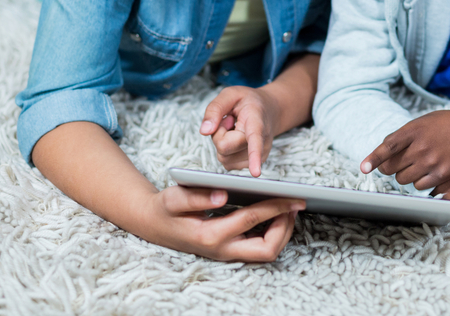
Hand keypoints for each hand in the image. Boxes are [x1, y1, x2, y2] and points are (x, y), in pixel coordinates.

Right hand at [142, 185, 303, 261]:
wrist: (154, 224)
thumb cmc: (167, 208)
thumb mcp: (175, 198)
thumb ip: (196, 197)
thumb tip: (222, 195)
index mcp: (210, 235)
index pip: (251, 220)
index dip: (275, 206)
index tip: (292, 195)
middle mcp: (222, 249)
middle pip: (266, 250)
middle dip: (286, 228)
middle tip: (296, 205)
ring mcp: (227, 253)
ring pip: (266, 253)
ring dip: (282, 232)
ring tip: (290, 208)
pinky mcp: (230, 250)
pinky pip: (259, 248)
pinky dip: (273, 233)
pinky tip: (277, 214)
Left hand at [201, 86, 280, 176]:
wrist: (270, 110)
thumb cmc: (248, 101)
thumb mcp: (230, 94)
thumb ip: (215, 109)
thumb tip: (204, 131)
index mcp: (257, 121)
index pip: (255, 139)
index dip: (254, 156)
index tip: (256, 173)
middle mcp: (262, 141)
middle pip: (224, 147)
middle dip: (219, 133)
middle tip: (230, 119)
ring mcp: (258, 156)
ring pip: (224, 157)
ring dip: (222, 142)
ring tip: (235, 128)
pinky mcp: (250, 164)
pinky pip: (226, 162)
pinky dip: (226, 151)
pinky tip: (236, 138)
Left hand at [360, 110, 449, 189]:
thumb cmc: (446, 124)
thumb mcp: (423, 121)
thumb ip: (404, 135)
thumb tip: (386, 152)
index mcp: (413, 130)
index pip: (388, 147)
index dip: (374, 158)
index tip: (363, 168)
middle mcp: (420, 147)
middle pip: (392, 167)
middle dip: (389, 168)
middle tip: (397, 164)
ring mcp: (431, 161)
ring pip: (403, 179)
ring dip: (405, 176)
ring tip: (416, 165)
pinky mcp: (441, 174)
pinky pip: (419, 186)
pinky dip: (419, 182)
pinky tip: (426, 172)